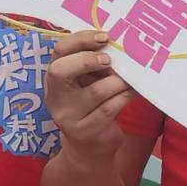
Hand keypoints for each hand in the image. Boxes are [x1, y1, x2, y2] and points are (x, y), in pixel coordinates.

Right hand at [44, 29, 132, 166]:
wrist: (89, 149)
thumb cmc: (92, 107)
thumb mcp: (86, 84)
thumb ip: (93, 65)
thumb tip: (117, 42)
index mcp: (54, 79)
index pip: (58, 51)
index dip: (80, 39)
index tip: (104, 36)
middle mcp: (55, 97)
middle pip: (60, 70)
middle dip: (88, 60)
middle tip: (109, 60)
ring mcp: (68, 116)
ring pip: (96, 91)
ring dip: (118, 81)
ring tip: (128, 79)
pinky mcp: (85, 132)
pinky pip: (110, 108)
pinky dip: (125, 97)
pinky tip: (132, 92)